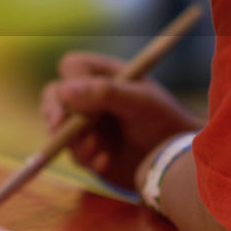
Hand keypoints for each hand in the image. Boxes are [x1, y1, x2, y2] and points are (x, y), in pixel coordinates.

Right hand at [40, 51, 205, 188]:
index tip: (75, 101)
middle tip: (58, 125)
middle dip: (55, 111)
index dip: (70, 81)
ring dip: (73, 139)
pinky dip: (84, 157)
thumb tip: (65, 90)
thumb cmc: (165, 121)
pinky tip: (105, 162)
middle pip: (54, 94)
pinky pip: (71, 151)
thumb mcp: (140, 103)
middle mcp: (90, 96)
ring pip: (57, 125)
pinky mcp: (86, 149)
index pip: (72, 67)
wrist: (176, 162)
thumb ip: (105, 93)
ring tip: (98, 150)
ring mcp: (86, 123)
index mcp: (105, 74)